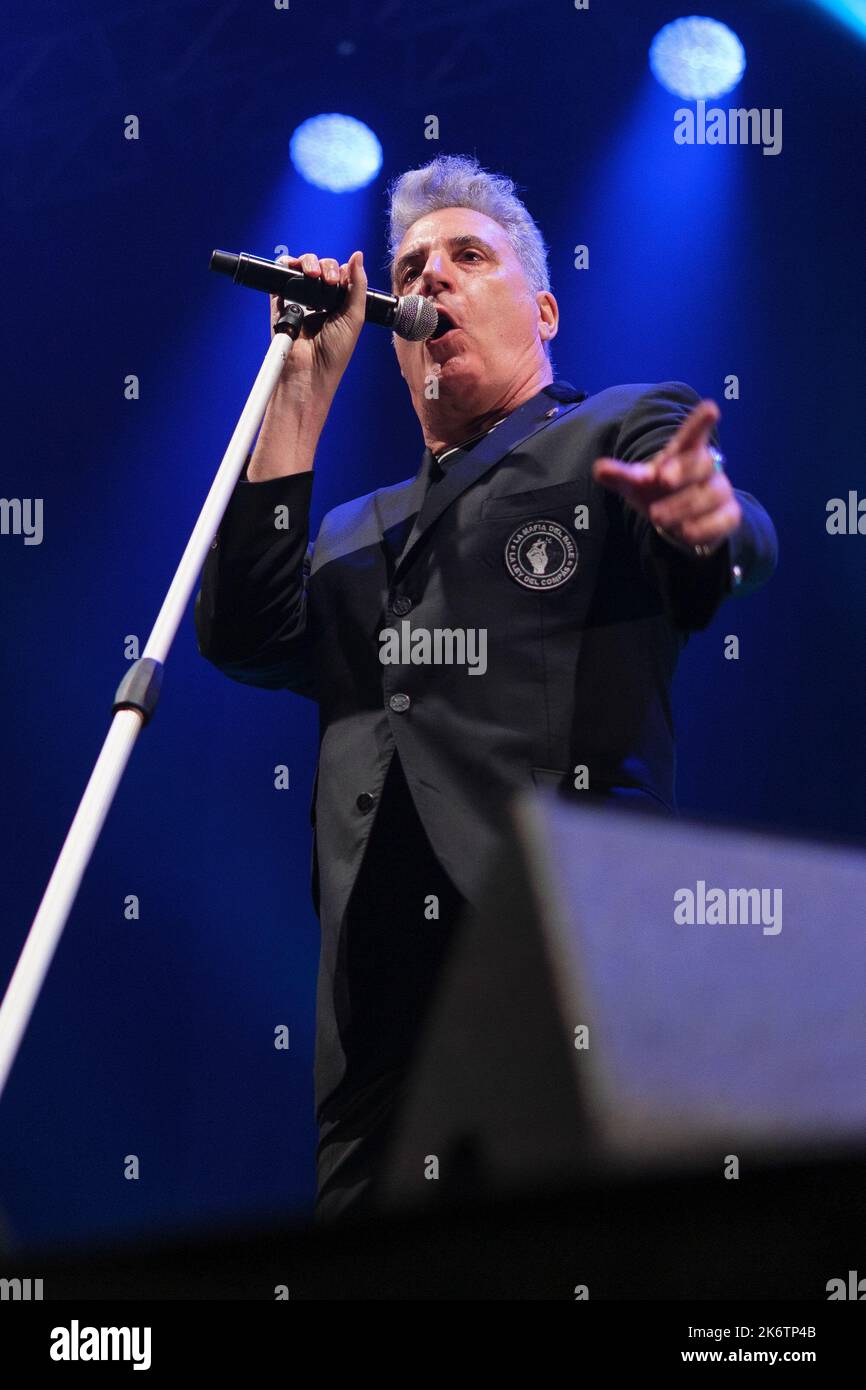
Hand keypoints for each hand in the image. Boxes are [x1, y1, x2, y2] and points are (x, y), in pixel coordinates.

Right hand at [270, 249, 366, 394]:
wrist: (310, 370)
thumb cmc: (335, 352)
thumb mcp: (355, 315)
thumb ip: (358, 285)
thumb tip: (358, 255)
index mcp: (340, 303)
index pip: (341, 273)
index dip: (342, 270)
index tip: (342, 281)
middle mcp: (320, 299)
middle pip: (322, 266)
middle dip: (326, 266)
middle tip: (329, 282)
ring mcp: (300, 299)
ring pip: (302, 267)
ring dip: (309, 263)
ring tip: (313, 276)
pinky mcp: (281, 301)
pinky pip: (280, 276)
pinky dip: (286, 266)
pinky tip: (295, 269)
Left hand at [592, 400, 741, 554]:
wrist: (680, 520)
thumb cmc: (657, 491)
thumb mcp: (637, 483)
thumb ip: (621, 475)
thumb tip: (598, 469)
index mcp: (683, 453)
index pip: (693, 435)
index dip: (700, 422)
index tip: (710, 408)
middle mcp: (706, 468)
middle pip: (702, 463)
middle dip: (683, 470)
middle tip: (662, 480)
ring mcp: (719, 490)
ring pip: (711, 494)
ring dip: (683, 506)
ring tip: (658, 517)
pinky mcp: (729, 515)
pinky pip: (721, 520)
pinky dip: (702, 528)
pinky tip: (684, 531)